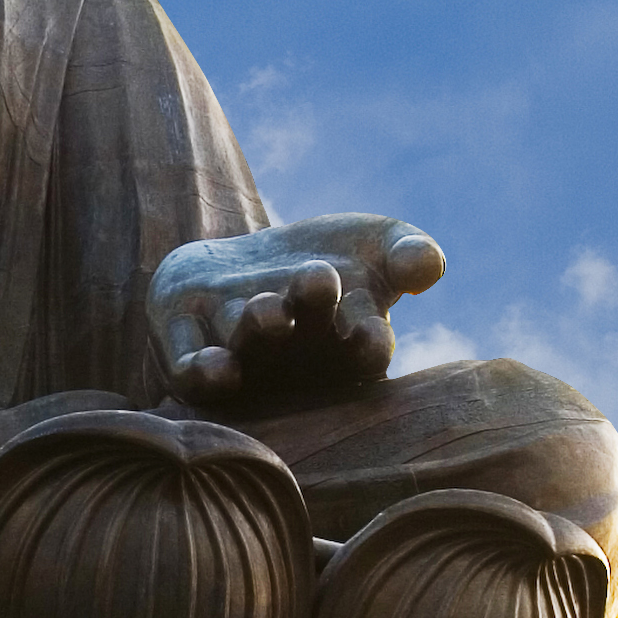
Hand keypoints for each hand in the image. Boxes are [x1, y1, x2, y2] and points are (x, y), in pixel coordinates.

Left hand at [152, 214, 446, 413]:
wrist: (253, 263)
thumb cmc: (334, 258)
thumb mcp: (379, 246)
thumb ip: (409, 254)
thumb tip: (430, 265)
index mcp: (347, 345)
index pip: (365, 351)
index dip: (367, 342)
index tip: (369, 329)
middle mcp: (295, 359)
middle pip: (303, 343)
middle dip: (310, 313)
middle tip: (318, 280)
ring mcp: (241, 355)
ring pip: (247, 348)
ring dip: (257, 332)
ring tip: (268, 310)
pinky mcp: (186, 348)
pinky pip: (191, 370)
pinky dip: (203, 371)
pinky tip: (215, 366)